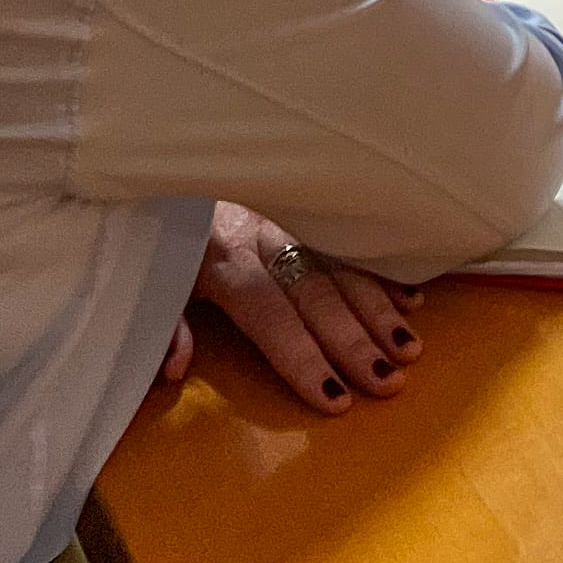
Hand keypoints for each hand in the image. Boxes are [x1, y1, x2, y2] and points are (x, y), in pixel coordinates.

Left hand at [164, 202, 420, 417]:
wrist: (171, 163)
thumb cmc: (163, 236)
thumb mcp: (150, 279)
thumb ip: (164, 325)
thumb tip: (175, 371)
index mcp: (222, 259)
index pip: (269, 315)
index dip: (302, 358)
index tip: (335, 399)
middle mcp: (262, 237)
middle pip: (314, 294)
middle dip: (355, 341)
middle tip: (390, 383)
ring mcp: (291, 218)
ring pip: (341, 266)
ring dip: (379, 309)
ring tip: (409, 349)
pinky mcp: (307, 207)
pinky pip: (351, 239)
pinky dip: (382, 271)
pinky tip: (412, 300)